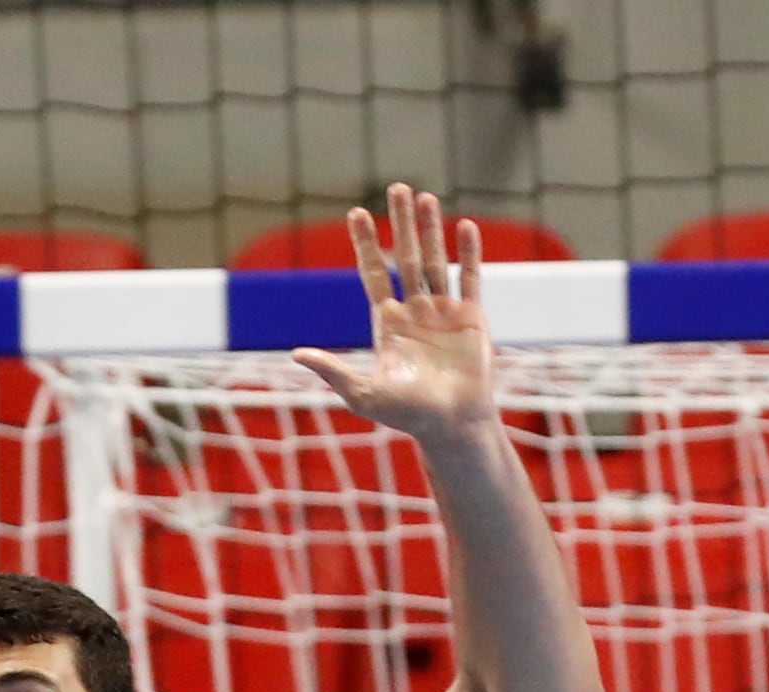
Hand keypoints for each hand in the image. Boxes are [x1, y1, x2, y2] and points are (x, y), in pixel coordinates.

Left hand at [292, 185, 497, 445]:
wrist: (452, 428)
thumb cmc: (407, 416)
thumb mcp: (363, 394)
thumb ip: (333, 371)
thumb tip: (297, 353)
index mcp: (388, 324)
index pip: (375, 274)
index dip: (366, 245)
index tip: (357, 213)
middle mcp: (415, 312)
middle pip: (407, 257)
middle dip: (401, 223)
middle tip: (397, 187)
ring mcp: (444, 313)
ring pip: (436, 261)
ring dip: (431, 229)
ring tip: (427, 197)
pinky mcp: (472, 319)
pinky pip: (469, 279)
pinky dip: (468, 254)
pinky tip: (464, 227)